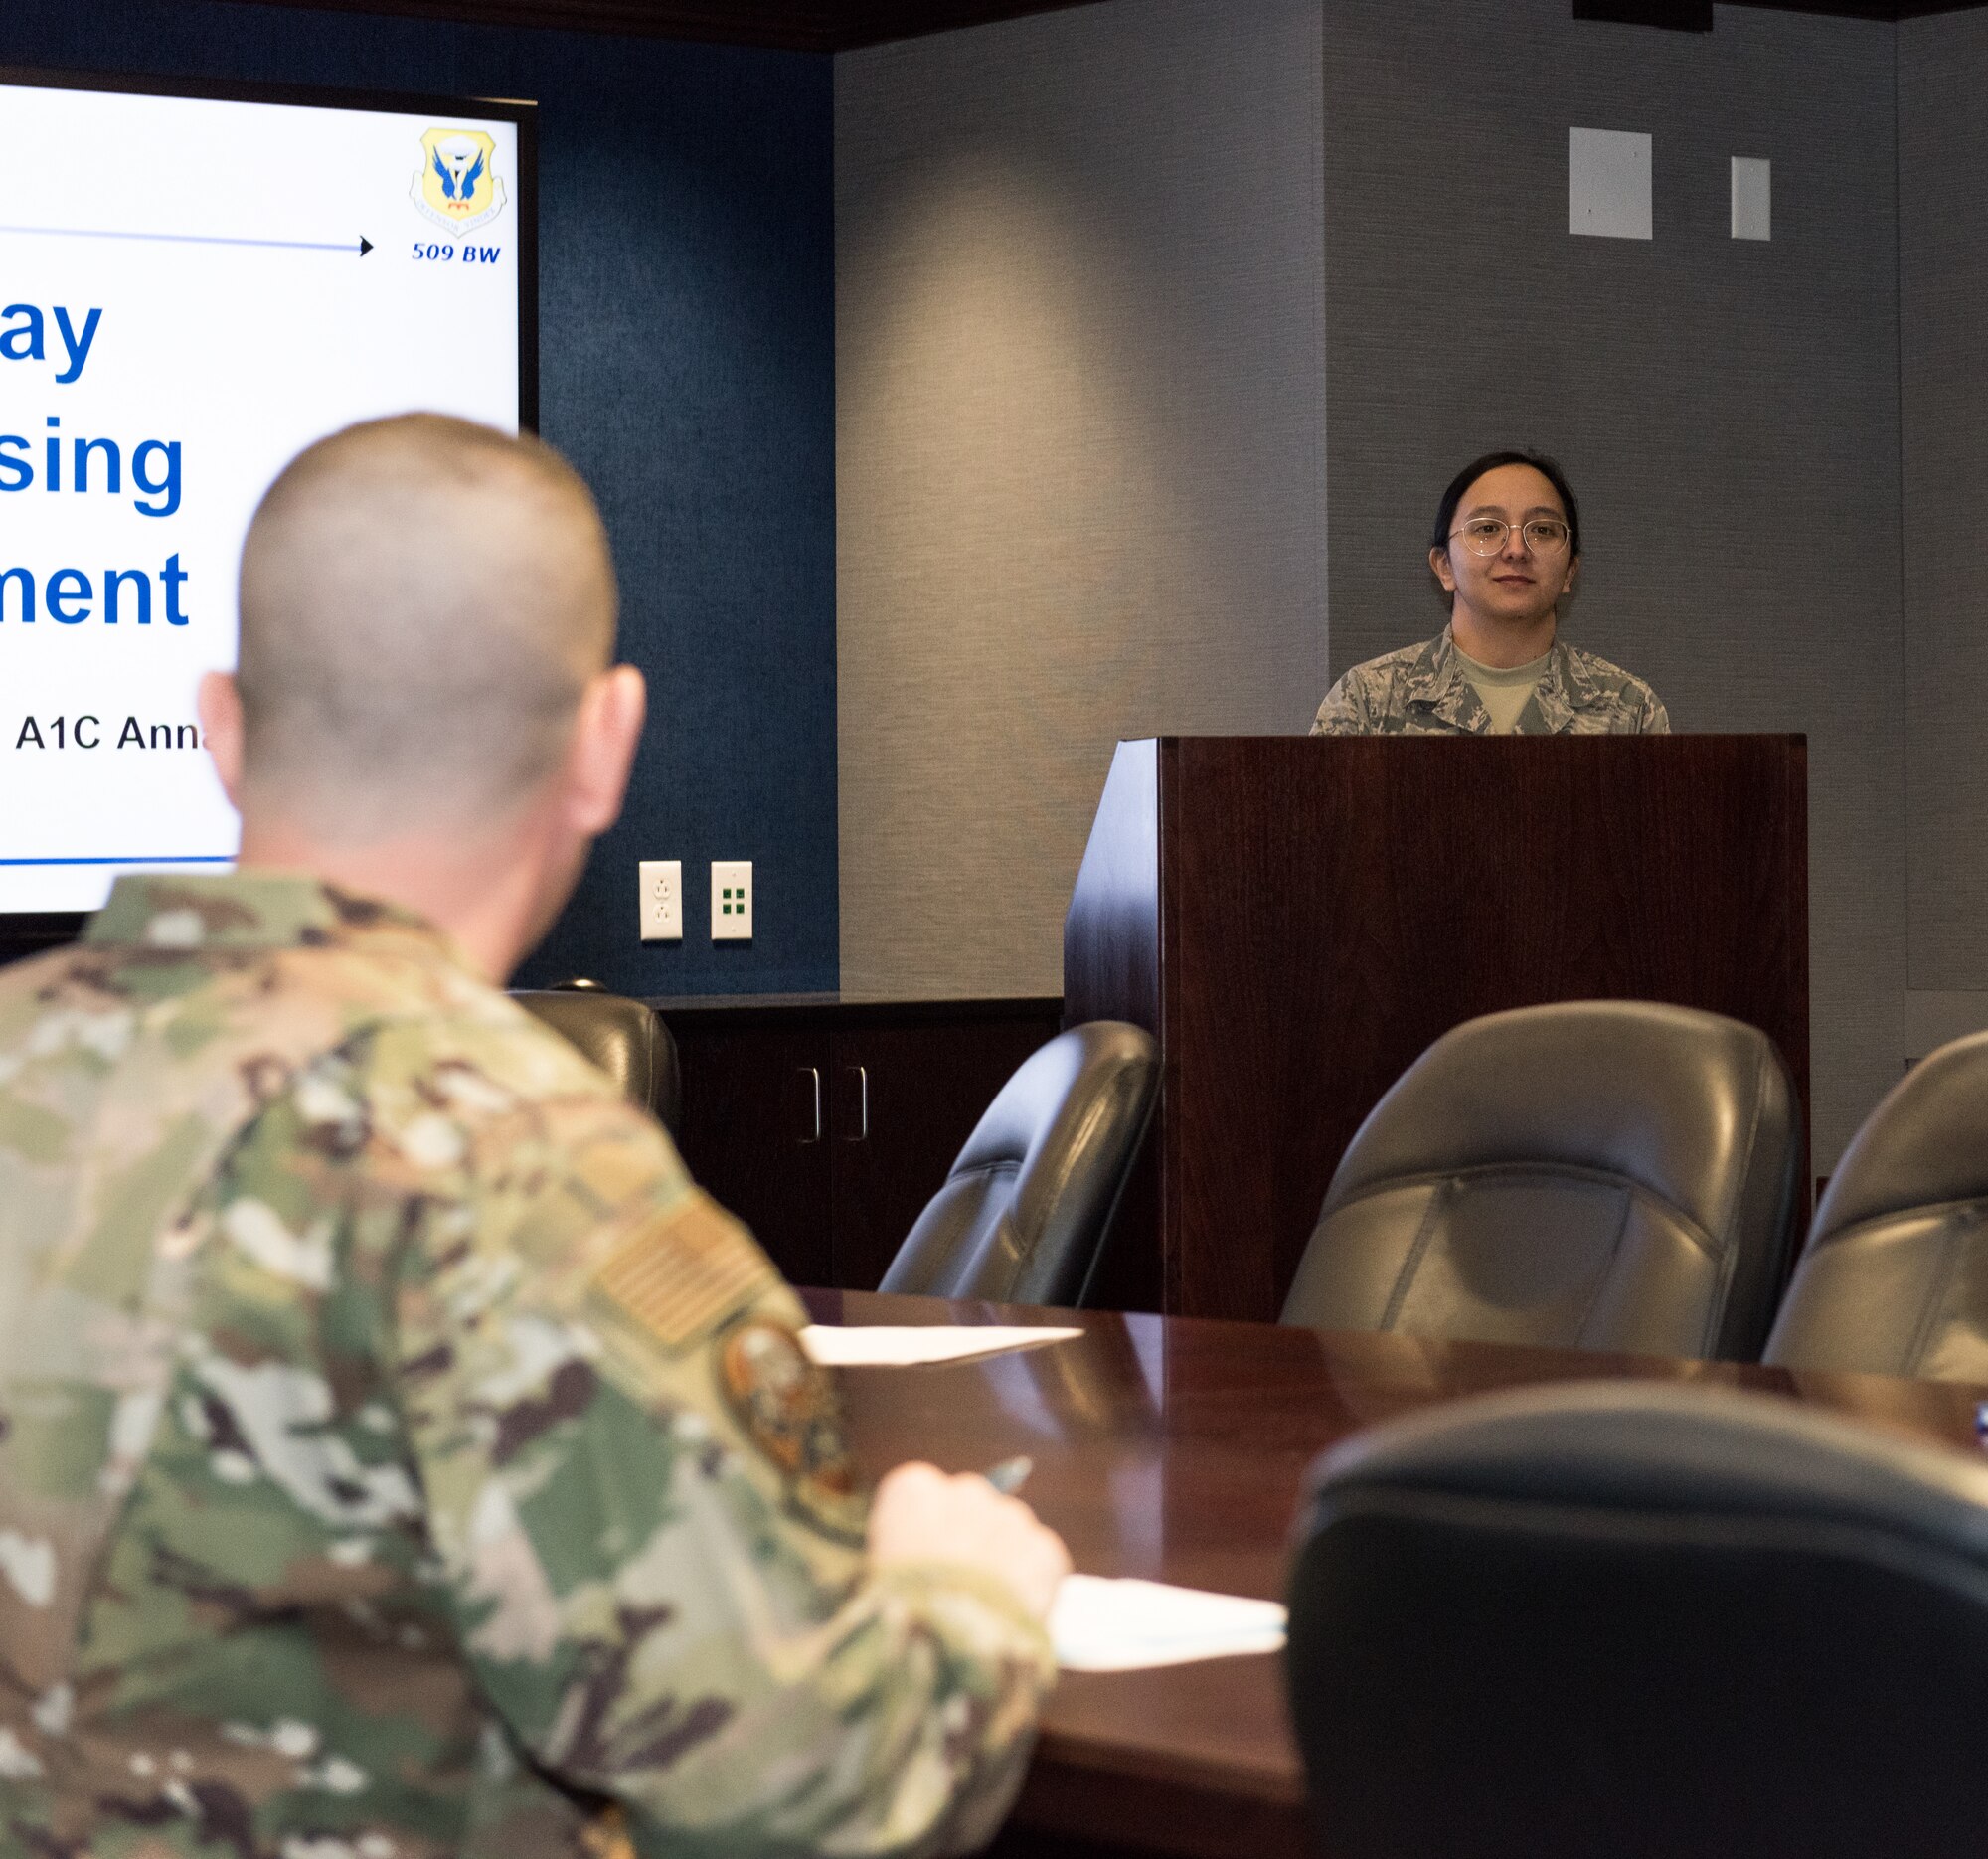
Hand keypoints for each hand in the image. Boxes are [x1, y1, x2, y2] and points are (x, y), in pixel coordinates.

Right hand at [868, 1461, 1071, 1620]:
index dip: (921, 1536)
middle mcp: (964, 1491)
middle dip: (966, 1541)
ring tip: (987, 1609)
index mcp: (913, 1492)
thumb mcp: (879, 1580)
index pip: (918, 1500)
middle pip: (968, 1508)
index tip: (921, 1567)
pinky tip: (1014, 1615)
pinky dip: (1033, 1584)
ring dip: (1001, 1560)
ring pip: (1008, 1531)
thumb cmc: (899, 1618)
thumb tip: (916, 1570)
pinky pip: (1040, 1561)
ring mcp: (1010, 1515)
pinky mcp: (1045, 1548)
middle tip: (958, 1588)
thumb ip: (901, 1559)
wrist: (948, 1645)